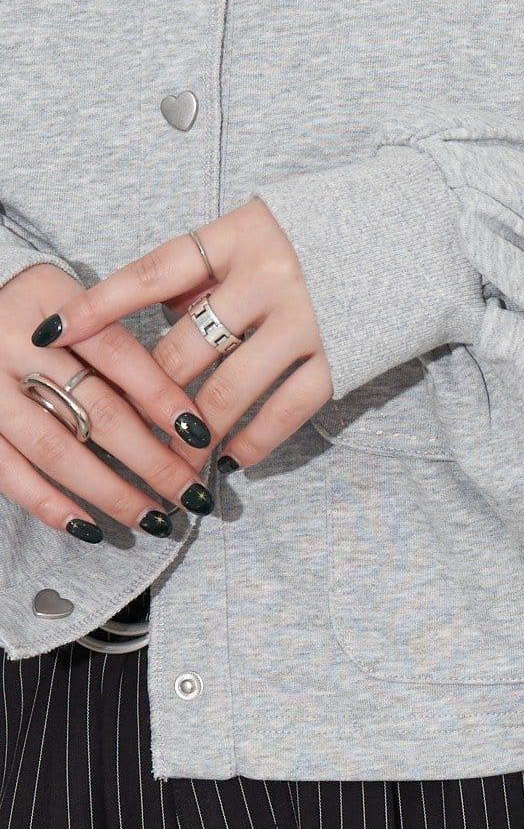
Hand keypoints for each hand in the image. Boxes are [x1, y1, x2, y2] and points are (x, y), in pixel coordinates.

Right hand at [0, 261, 212, 540]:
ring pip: (57, 449)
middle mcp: (11, 338)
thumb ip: (120, 351)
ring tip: (155, 520)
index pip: (117, 353)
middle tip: (192, 494)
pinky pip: (8, 472)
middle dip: (152, 460)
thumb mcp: (78, 311)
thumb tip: (187, 423)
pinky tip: (90, 529)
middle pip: (96, 408)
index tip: (200, 436)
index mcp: (48, 299)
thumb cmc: (42, 323)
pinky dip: (50, 505)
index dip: (162, 397)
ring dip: (112, 492)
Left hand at [38, 199, 332, 473]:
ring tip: (179, 454)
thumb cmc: (331, 230)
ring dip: (196, 430)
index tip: (56, 333)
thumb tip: (158, 311)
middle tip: (132, 427)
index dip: (102, 306)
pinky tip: (236, 457)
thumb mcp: (260, 226)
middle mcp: (268, 278)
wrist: (422, 232)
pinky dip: (254, 442)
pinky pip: (284, 414)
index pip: (152, 274)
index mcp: (238, 234)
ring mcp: (307, 322)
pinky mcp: (341, 360)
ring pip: (228, 391)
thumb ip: (210, 267)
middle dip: (152, 395)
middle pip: (185, 348)